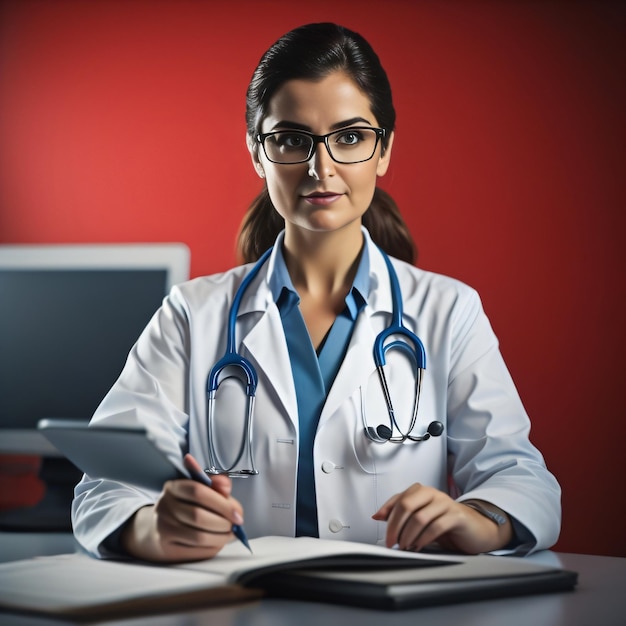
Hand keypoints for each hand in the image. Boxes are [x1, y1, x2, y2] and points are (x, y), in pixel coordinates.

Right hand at [120, 465, 244, 562]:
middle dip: (224, 522)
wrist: (158, 528)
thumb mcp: (199, 488)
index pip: (197, 491)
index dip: (221, 502)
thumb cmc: (186, 505)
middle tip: (235, 523)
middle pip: (199, 516)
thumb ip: (216, 484)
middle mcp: (165, 507)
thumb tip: (226, 486)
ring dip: (221, 536)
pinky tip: (218, 541)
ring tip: (229, 533)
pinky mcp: (168, 549)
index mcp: (173, 487)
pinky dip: (214, 547)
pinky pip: (197, 551)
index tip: (237, 512)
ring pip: (199, 536)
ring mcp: (164, 529)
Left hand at [372, 483, 511, 553]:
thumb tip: (377, 515)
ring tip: (405, 546)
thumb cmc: (445, 522)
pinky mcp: (456, 516)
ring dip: (408, 535)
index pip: (398, 499)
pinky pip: (435, 527)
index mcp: (420, 491)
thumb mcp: (420, 517)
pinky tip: (419, 546)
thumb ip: (400, 514)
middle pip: (406, 505)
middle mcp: (432, 493)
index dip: (387, 513)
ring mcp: (444, 503)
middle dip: (395, 526)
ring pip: (419, 517)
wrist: (475, 529)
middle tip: (391, 541)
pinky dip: (423, 539)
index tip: (380, 527)